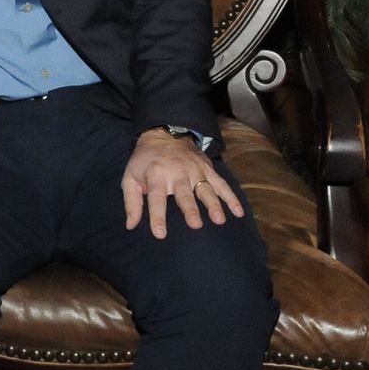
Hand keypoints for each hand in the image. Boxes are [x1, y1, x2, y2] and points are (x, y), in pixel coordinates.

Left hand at [120, 129, 244, 239]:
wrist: (163, 135)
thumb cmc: (144, 162)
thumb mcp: (130, 178)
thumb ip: (131, 203)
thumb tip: (130, 226)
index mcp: (156, 176)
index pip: (156, 199)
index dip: (157, 217)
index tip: (160, 234)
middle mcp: (177, 173)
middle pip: (185, 194)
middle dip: (190, 209)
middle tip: (196, 225)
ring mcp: (194, 170)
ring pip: (206, 189)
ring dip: (213, 204)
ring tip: (219, 220)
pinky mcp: (207, 169)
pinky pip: (221, 184)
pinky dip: (231, 197)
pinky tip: (238, 212)